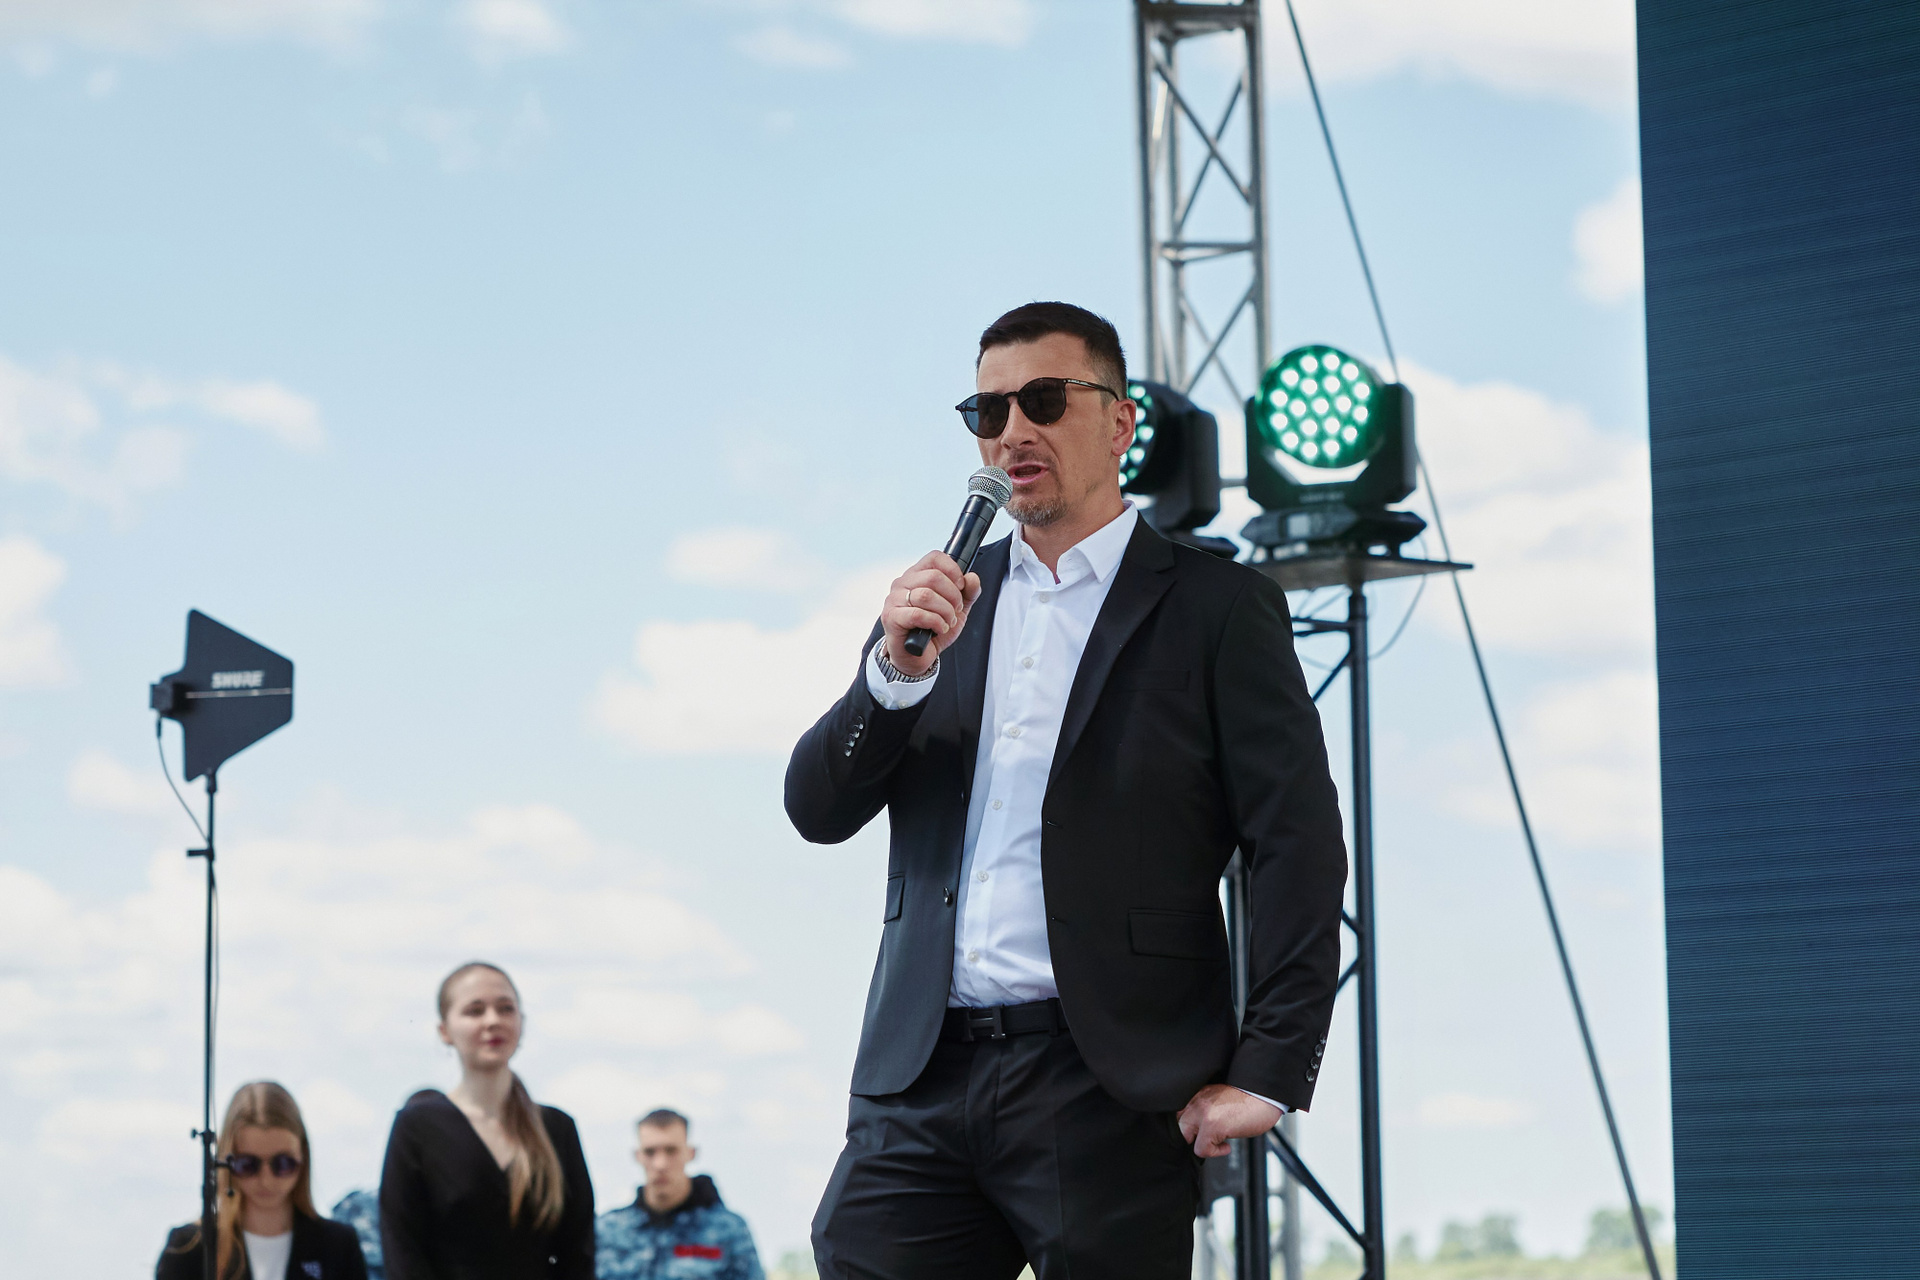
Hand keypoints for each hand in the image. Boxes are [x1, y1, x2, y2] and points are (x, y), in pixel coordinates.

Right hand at [880, 552, 981, 676]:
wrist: (917, 656)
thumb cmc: (932, 630)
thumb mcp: (957, 610)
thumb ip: (968, 593)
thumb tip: (972, 578)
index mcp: (917, 575)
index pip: (935, 557)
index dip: (953, 570)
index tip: (960, 587)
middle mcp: (903, 583)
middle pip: (934, 577)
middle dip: (953, 596)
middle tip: (955, 611)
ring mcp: (894, 599)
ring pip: (927, 595)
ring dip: (945, 612)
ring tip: (947, 622)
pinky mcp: (891, 617)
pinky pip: (918, 614)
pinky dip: (935, 623)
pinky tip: (938, 629)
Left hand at [1177, 1084, 1281, 1157]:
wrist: (1266, 1095)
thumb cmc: (1251, 1100)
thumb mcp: (1222, 1100)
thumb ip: (1207, 1109)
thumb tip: (1200, 1129)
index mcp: (1198, 1094)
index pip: (1178, 1113)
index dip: (1189, 1127)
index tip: (1200, 1135)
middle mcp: (1197, 1100)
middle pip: (1176, 1124)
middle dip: (1190, 1137)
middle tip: (1208, 1140)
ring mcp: (1202, 1112)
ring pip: (1183, 1136)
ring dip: (1201, 1143)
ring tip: (1218, 1142)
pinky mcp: (1211, 1125)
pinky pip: (1201, 1149)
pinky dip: (1214, 1152)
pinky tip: (1227, 1146)